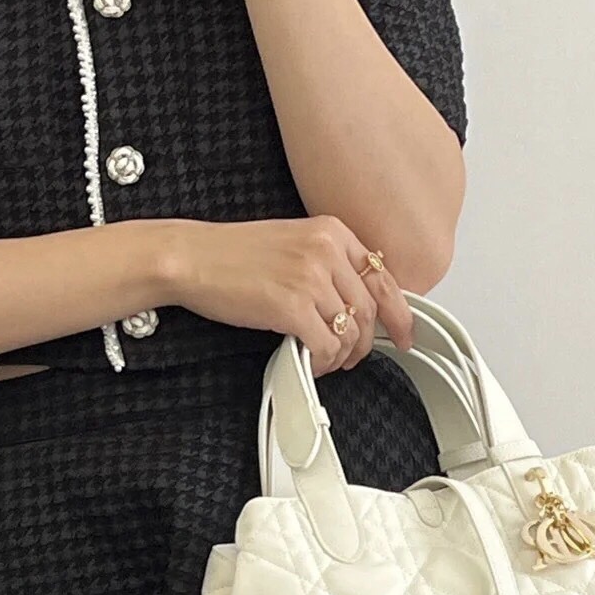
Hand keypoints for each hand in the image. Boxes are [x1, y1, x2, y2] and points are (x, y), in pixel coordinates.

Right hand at [157, 216, 416, 374]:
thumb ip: (326, 264)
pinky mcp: (292, 306)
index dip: (399, 313)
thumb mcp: (291, 243)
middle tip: (354, 356)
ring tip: (326, 360)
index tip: (402, 333)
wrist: (192, 257)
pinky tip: (309, 361)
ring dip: (342, 355)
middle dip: (366, 342)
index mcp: (332, 232)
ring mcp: (311, 278)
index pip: (382, 277)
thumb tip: (351, 301)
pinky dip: (323, 362)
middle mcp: (327, 251)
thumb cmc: (231, 254)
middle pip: (369, 309)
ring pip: (351, 331)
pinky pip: (326, 346)